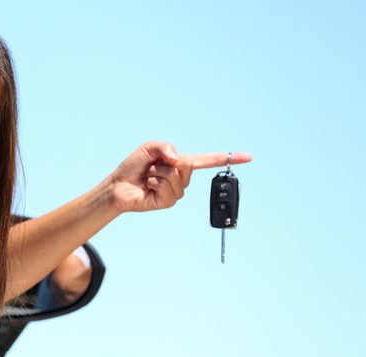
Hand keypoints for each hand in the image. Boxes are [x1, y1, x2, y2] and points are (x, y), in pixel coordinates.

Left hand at [108, 141, 251, 213]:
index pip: (207, 161)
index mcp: (180, 164)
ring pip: (175, 175)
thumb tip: (177, 159)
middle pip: (187, 165)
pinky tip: (148, 187)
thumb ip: (164, 146)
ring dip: (157, 172)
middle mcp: (181, 178)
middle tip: (152, 167)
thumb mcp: (148, 148)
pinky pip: (167, 187)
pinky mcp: (168, 201)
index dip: (227, 158)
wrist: (118, 185)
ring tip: (149, 177)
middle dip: (166, 162)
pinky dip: (154, 182)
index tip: (248, 157)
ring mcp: (176, 191)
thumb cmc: (133, 167)